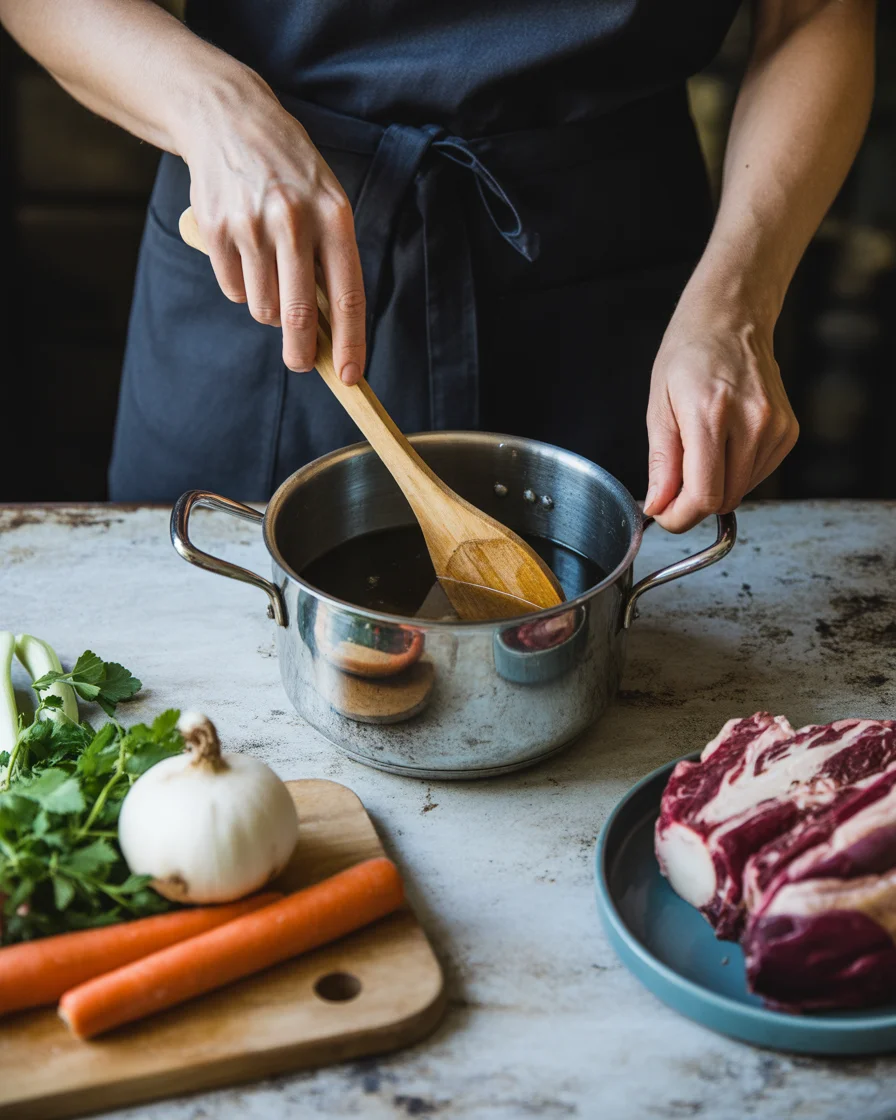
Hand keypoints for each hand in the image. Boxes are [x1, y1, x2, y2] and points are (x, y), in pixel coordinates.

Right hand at [175, 67, 365, 382]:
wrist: (230, 118)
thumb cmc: (289, 172)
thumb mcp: (325, 202)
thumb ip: (330, 259)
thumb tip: (331, 330)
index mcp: (333, 217)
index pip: (347, 295)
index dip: (350, 342)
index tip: (350, 375)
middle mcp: (294, 221)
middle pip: (299, 315)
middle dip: (301, 351)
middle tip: (300, 363)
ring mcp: (251, 225)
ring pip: (263, 307)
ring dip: (269, 308)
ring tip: (270, 273)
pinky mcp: (216, 229)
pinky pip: (233, 290)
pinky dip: (241, 286)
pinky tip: (244, 253)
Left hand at [643, 286, 798, 532]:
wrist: (731, 319)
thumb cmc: (688, 355)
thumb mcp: (658, 406)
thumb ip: (660, 463)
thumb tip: (657, 506)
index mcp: (712, 414)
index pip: (704, 496)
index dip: (680, 517)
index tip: (664, 514)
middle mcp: (752, 422)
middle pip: (723, 499)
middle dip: (693, 503)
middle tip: (673, 483)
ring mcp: (776, 427)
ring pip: (740, 492)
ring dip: (714, 486)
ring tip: (699, 450)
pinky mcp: (788, 432)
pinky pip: (757, 476)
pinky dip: (735, 473)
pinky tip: (723, 444)